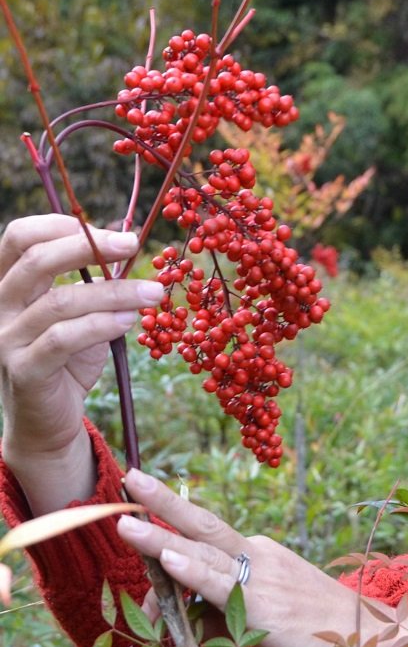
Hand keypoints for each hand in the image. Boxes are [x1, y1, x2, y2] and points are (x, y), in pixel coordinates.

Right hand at [0, 214, 163, 511]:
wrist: (47, 421)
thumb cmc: (67, 358)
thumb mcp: (80, 312)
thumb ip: (93, 280)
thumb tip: (124, 238)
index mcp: (5, 284)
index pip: (19, 236)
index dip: (63, 225)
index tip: (112, 232)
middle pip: (36, 261)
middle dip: (89, 247)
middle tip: (134, 245)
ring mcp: (5, 339)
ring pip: (59, 301)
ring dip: (114, 292)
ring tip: (153, 292)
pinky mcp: (23, 370)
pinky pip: (63, 339)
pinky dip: (101, 325)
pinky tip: (130, 321)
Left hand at [118, 469, 407, 646]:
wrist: (375, 640)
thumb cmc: (324, 631)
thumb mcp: (269, 615)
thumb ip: (227, 614)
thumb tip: (189, 623)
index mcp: (260, 555)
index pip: (205, 543)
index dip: (167, 539)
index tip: (134, 523)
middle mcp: (259, 557)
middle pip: (204, 525)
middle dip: (164, 502)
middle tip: (131, 475)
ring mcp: (262, 579)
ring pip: (203, 553)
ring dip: (160, 537)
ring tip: (125, 520)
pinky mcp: (264, 609)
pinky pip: (220, 587)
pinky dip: (191, 571)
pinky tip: (168, 559)